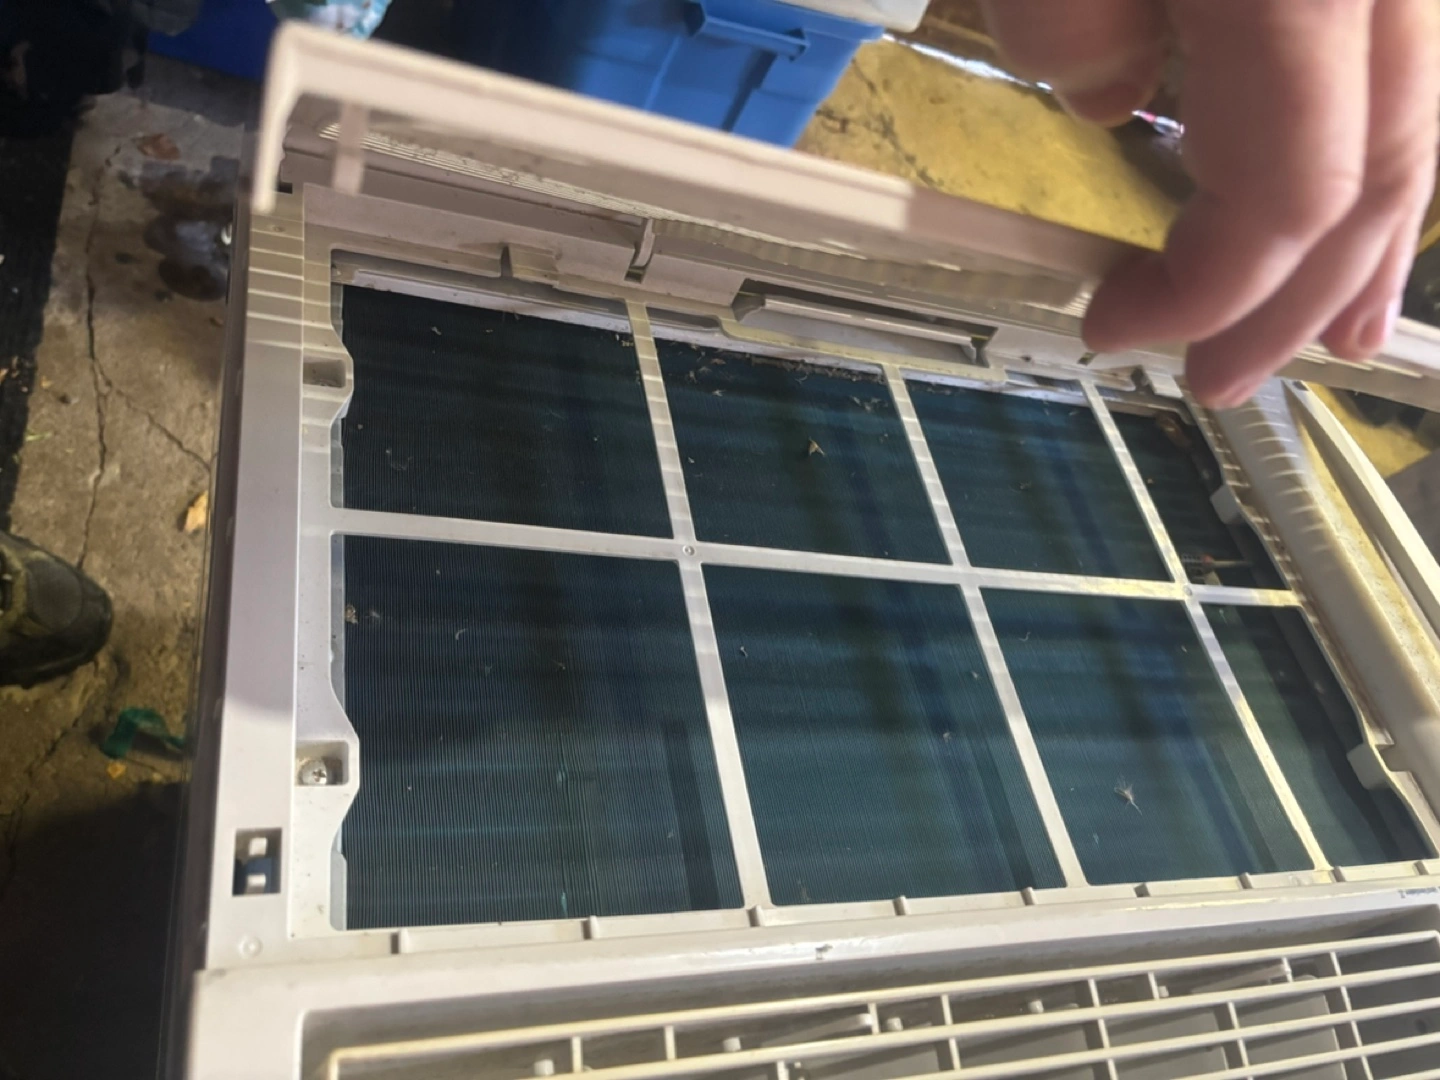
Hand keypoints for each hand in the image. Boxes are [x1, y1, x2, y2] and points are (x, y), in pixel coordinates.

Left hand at [980, 0, 1439, 406]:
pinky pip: (1396, 63)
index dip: (1204, 289)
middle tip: (1221, 381)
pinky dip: (1372, 145)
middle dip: (1292, 303)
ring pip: (1413, 119)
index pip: (1284, 195)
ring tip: (1329, 334)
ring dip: (1362, 244)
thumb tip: (1106, 103)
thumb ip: (1067, 34)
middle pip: (1371, 179)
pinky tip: (1353, 197)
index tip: (1108, 325)